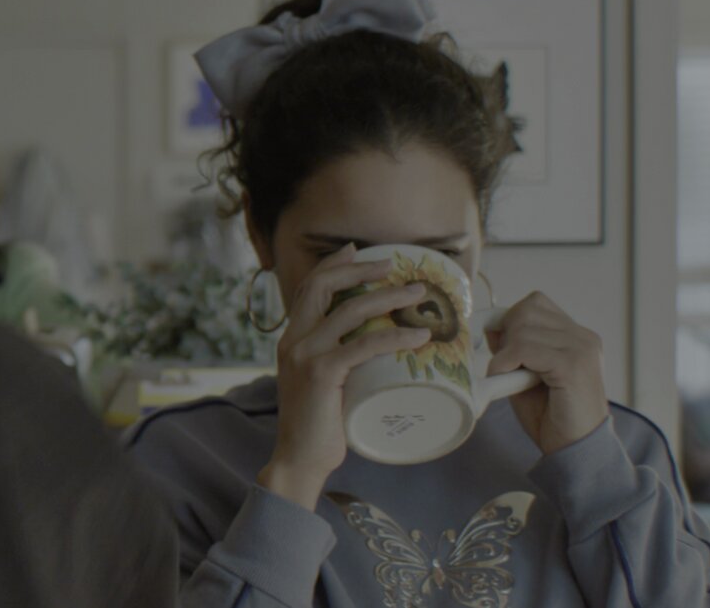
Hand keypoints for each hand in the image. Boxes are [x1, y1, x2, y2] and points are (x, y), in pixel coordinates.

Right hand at [260, 244, 433, 509]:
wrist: (299, 459)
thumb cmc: (318, 426)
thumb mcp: (323, 383)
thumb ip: (338, 361)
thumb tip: (374, 348)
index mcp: (291, 339)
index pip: (307, 288)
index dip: (333, 264)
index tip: (358, 250)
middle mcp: (293, 340)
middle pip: (323, 285)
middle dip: (360, 268)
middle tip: (393, 265)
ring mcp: (305, 355)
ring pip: (349, 309)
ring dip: (388, 296)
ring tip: (418, 293)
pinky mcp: (322, 373)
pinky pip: (363, 345)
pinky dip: (394, 336)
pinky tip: (418, 335)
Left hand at [487, 292, 608, 455]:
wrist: (576, 450)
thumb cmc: (551, 416)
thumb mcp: (525, 375)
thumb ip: (513, 348)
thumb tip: (491, 325)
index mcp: (576, 336)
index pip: (535, 303)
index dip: (510, 320)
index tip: (501, 346)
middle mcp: (583, 337)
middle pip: (527, 309)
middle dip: (506, 334)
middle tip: (505, 365)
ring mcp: (582, 348)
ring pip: (523, 327)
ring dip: (505, 352)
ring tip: (508, 376)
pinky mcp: (574, 365)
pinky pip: (525, 348)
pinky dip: (506, 362)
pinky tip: (508, 380)